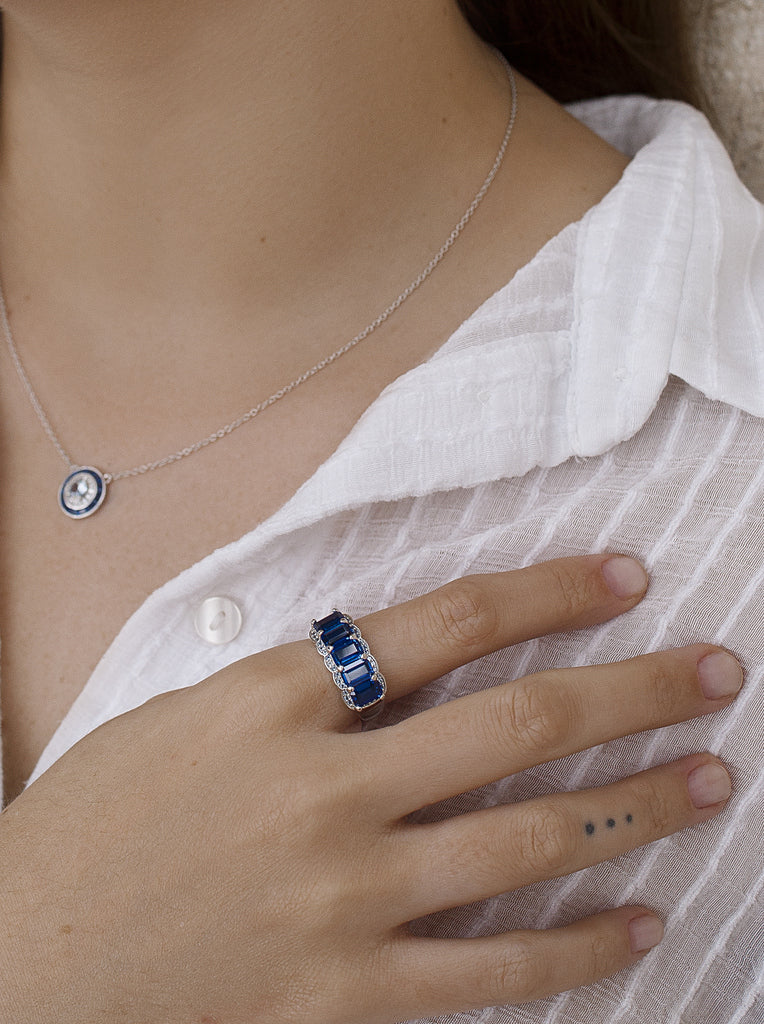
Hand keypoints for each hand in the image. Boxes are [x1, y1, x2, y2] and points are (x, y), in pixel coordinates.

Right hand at [0, 555, 738, 1022]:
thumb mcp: (185, 719)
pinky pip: (496, 971)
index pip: (448, 621)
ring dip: (636, 803)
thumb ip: (295, 688)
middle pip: (519, 721)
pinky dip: (580, 945)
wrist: (22, 972)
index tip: (625, 576)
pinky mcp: (350, 999)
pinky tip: (640, 923)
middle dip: (635, 686)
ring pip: (531, 839)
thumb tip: (396, 656)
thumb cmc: (94, 830)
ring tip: (708, 778)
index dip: (551, 590)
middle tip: (714, 669)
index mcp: (275, 701)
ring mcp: (345, 899)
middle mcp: (325, 790)